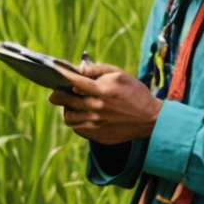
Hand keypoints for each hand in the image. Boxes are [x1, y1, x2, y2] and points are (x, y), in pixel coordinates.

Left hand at [48, 62, 162, 144]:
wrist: (150, 119)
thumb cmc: (134, 93)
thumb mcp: (119, 75)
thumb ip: (98, 70)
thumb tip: (79, 68)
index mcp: (103, 91)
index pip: (74, 82)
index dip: (62, 77)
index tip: (54, 74)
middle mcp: (97, 108)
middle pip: (66, 101)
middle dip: (58, 95)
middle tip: (57, 93)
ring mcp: (96, 124)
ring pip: (68, 117)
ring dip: (67, 110)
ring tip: (73, 105)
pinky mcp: (97, 135)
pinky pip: (77, 128)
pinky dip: (76, 121)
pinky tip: (83, 115)